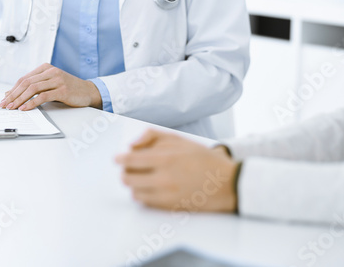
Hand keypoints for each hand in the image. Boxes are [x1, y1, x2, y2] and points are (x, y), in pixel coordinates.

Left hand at [0, 63, 102, 110]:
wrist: (88, 91)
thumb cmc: (69, 89)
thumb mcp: (51, 84)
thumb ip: (35, 86)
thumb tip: (13, 94)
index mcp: (46, 68)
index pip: (24, 78)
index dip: (13, 89)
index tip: (5, 99)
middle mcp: (51, 71)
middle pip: (26, 83)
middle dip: (13, 95)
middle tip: (5, 104)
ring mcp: (57, 80)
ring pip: (33, 89)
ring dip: (20, 99)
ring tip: (12, 107)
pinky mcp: (62, 90)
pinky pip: (43, 96)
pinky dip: (32, 103)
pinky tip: (25, 108)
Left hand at [116, 130, 238, 212]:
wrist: (225, 183)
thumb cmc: (202, 159)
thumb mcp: (179, 139)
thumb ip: (152, 136)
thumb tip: (131, 145)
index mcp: (165, 158)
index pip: (130, 160)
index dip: (120, 159)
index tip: (117, 159)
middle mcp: (163, 178)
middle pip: (128, 178)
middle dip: (127, 172)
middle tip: (131, 168)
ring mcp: (165, 195)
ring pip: (134, 191)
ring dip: (135, 184)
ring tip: (144, 177)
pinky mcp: (169, 208)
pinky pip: (144, 202)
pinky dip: (143, 194)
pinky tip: (153, 187)